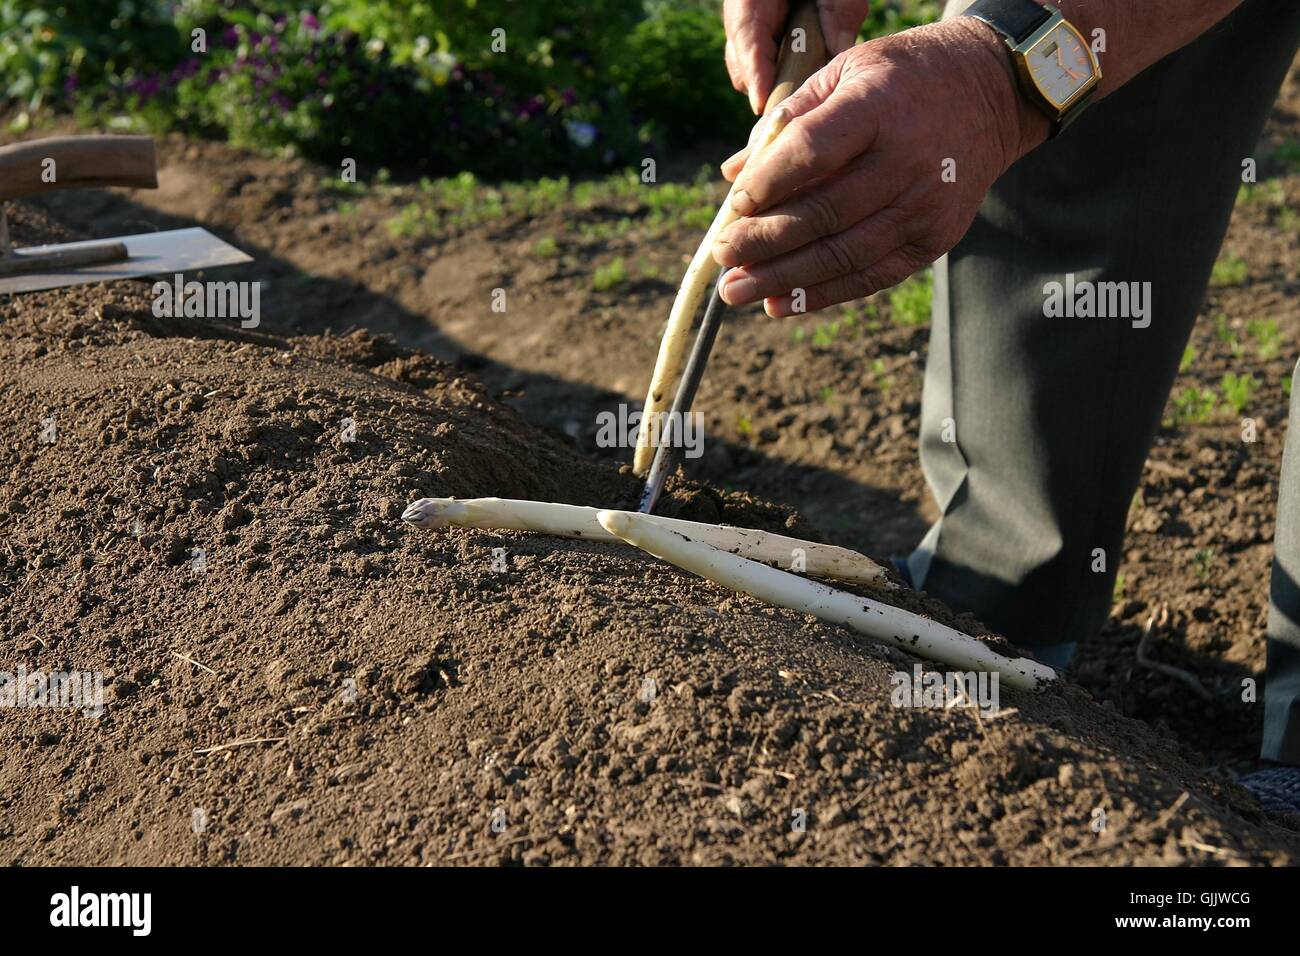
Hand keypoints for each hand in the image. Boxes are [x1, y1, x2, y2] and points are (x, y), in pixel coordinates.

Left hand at [713, 18, 1048, 316]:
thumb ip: (789, 122)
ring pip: (842, 255)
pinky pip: (870, 277)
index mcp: (878, 107)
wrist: (992, 93)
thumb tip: (732, 174)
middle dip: (763, 242)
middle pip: (823, 213)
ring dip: (782, 278)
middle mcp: (906, 160)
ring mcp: (924, 206)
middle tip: (722, 257)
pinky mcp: (933, 240)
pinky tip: (779, 303)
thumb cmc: (903, 79)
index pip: (813, 151)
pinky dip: (821, 295)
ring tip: (737, 290)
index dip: (768, 184)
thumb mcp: (846, 72)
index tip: (733, 206)